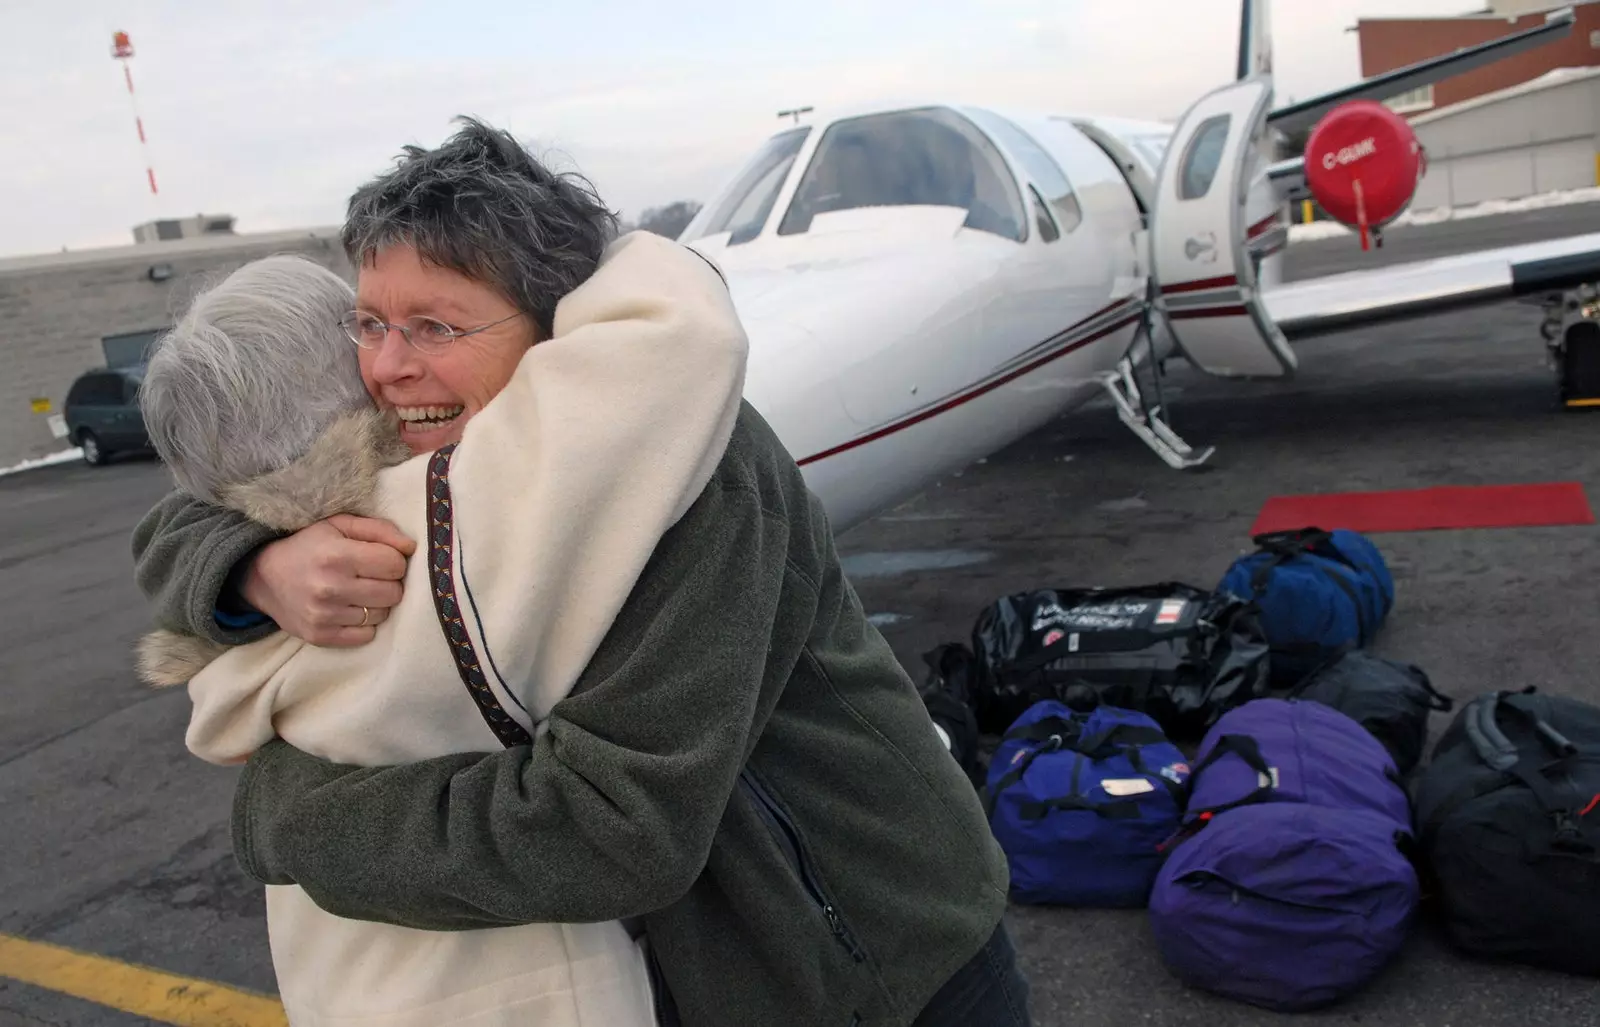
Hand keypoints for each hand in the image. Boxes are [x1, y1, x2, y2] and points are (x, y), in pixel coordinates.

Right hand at [240, 514, 415, 646]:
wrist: (264, 577)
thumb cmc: (309, 546)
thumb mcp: (340, 525)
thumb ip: (380, 530)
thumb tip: (412, 547)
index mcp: (337, 556)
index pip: (395, 564)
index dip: (394, 560)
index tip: (381, 558)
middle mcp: (330, 587)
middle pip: (393, 592)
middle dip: (389, 582)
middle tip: (371, 576)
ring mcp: (324, 616)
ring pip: (382, 615)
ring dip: (377, 603)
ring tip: (358, 591)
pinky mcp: (320, 636)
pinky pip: (366, 636)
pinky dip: (364, 624)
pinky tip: (350, 609)